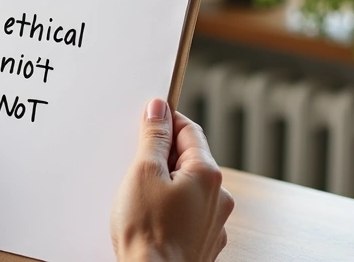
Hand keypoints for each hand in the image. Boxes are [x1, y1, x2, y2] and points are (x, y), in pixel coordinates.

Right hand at [110, 100, 233, 261]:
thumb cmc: (148, 233)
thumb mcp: (143, 173)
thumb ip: (153, 138)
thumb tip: (158, 109)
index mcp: (207, 174)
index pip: (189, 130)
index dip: (165, 121)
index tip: (146, 120)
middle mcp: (218, 197)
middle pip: (189, 159)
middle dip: (162, 157)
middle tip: (135, 165)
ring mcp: (213, 223)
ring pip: (188, 189)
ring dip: (166, 185)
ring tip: (139, 198)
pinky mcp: (203, 242)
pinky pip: (187, 214)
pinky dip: (171, 210)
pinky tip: (151, 219)